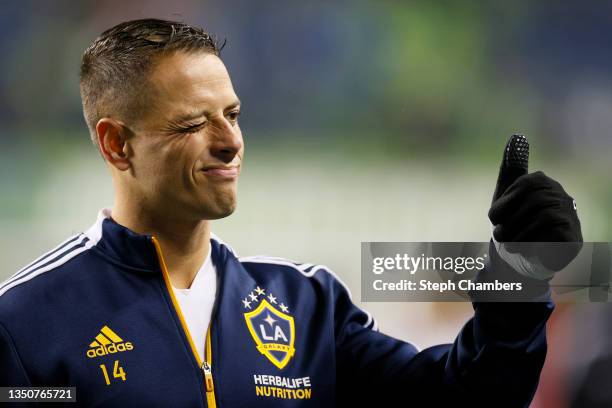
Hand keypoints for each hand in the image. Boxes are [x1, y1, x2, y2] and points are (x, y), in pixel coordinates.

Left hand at [488, 134, 582, 279]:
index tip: (494, 218)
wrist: (517, 257)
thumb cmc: (510, 223)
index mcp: (540, 181)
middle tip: (499, 235)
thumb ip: (511, 167)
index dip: (505, 203)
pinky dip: (532, 243)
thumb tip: (517, 136)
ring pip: (543, 218)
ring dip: (518, 235)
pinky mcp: (573, 237)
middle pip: (534, 201)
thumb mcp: (503, 195)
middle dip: (510, 222)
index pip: (525, 183)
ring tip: (509, 244)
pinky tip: (526, 248)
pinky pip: (554, 234)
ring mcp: (570, 216)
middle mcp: (560, 194)